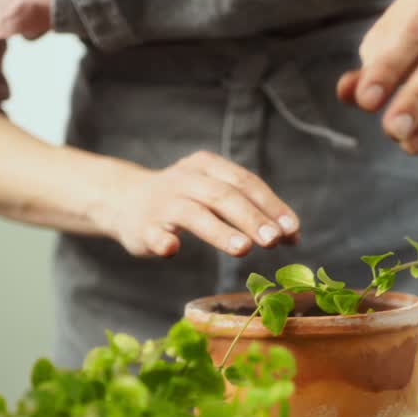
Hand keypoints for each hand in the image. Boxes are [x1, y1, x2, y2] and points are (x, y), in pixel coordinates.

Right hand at [105, 151, 299, 258]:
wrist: (123, 199)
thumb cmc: (184, 200)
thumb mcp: (216, 195)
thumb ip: (251, 212)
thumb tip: (294, 236)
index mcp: (208, 166)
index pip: (245, 183)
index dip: (271, 205)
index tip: (292, 230)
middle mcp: (186, 179)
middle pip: (224, 196)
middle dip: (251, 218)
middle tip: (273, 241)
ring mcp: (163, 202)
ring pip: (194, 214)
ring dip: (219, 231)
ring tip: (243, 248)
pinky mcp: (142, 226)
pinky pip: (153, 233)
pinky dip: (163, 240)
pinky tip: (172, 250)